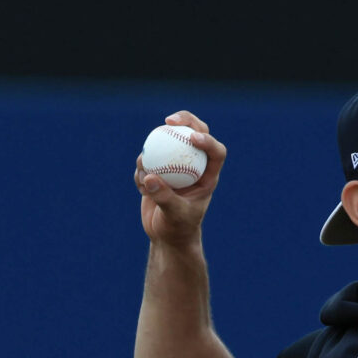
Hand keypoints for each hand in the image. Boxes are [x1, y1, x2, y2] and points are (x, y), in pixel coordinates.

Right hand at [136, 110, 225, 245]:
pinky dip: (141, 171)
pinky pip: (148, 160)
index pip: (216, 152)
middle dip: (184, 120)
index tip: (191, 138)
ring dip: (152, 152)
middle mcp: (193, 166)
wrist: (166, 237)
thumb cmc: (178, 229)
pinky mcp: (158, 170)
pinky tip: (141, 187)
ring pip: (166, 143)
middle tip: (168, 121)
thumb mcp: (174, 216)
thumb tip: (150, 175)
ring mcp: (175, 166)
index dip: (207, 140)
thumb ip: (164, 197)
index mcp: (207, 176)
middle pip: (193, 133)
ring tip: (145, 173)